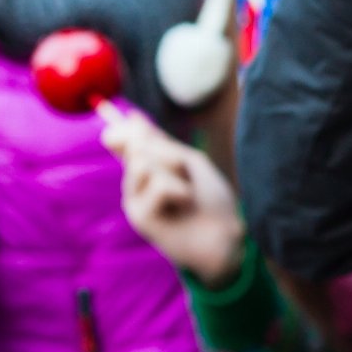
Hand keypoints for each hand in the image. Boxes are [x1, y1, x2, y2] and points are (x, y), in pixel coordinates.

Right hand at [103, 114, 245, 286]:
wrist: (224, 234)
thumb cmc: (210, 199)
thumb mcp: (188, 162)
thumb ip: (159, 143)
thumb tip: (130, 117)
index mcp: (149, 170)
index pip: (127, 142)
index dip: (127, 129)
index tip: (133, 117)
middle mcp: (136, 185)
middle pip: (137, 147)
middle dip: (168, 152)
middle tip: (186, 173)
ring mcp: (134, 200)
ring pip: (143, 162)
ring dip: (175, 172)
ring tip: (187, 193)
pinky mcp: (138, 216)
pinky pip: (157, 184)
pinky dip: (179, 190)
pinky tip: (184, 206)